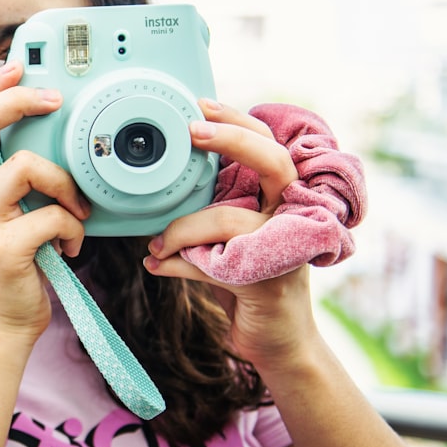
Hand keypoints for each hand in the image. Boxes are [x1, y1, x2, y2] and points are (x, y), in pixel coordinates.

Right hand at [0, 60, 89, 342]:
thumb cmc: (15, 269)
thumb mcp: (8, 217)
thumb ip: (19, 184)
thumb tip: (59, 148)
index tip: (16, 68)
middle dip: (18, 100)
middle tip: (54, 100)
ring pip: (27, 167)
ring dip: (66, 186)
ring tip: (77, 213)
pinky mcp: (3, 248)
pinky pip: (51, 217)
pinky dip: (74, 231)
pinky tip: (71, 248)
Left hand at [142, 99, 313, 368]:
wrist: (274, 342)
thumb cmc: (245, 283)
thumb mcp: (223, 238)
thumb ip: (207, 210)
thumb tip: (160, 186)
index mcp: (280, 199)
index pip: (268, 146)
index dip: (237, 122)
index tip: (200, 104)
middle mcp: (290, 216)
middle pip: (273, 161)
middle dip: (231, 141)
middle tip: (191, 131)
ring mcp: (283, 248)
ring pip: (226, 219)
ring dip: (179, 231)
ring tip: (155, 246)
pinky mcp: (266, 280)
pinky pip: (211, 262)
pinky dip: (177, 264)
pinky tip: (156, 265)